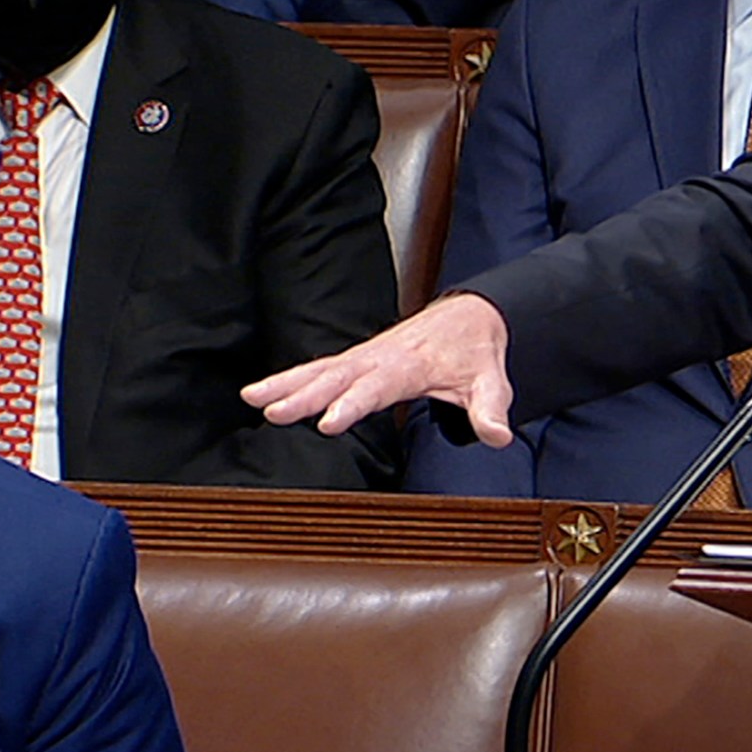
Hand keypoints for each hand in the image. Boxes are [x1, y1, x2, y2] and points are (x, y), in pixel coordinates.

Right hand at [241, 293, 514, 446]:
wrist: (470, 315)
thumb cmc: (476, 351)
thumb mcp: (490, 381)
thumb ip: (490, 409)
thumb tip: (498, 436)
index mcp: (411, 365)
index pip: (378, 387)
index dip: (353, 404)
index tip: (328, 422)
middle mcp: (382, 358)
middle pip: (339, 377)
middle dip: (306, 394)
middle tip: (274, 411)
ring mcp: (366, 356)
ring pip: (322, 369)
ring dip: (287, 383)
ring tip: (252, 398)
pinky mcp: (357, 359)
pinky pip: (320, 367)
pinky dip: (290, 377)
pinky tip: (261, 392)